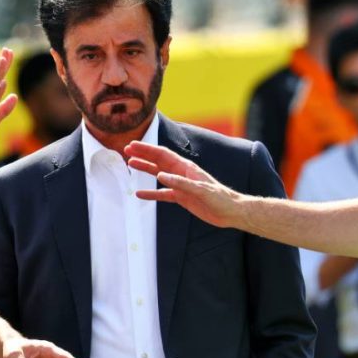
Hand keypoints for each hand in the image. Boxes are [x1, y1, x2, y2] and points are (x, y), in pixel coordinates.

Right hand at [125, 141, 241, 228]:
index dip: (148, 149)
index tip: (133, 146)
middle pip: (158, 161)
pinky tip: (140, 194)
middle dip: (143, 155)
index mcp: (187, 167)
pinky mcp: (182, 198)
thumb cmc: (220, 198)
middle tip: (127, 151)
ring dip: (145, 170)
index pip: (163, 155)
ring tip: (130, 165)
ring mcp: (181, 185)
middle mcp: (182, 173)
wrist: (230, 212)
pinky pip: (163, 194)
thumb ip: (181, 183)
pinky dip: (151, 193)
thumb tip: (160, 175)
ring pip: (158, 175)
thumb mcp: (201, 190)